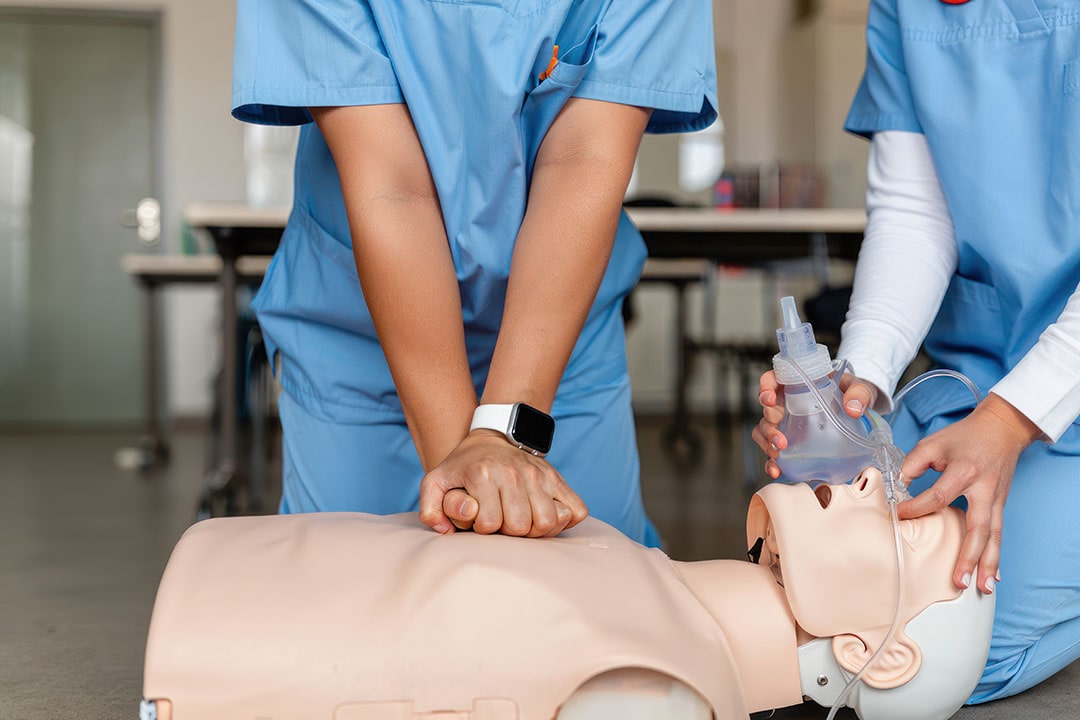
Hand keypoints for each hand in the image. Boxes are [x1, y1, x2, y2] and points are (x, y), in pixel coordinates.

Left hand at [418, 430, 587, 537]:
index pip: (489, 525)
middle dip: (509, 533)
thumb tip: (445, 530)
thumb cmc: (463, 467)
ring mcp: (538, 474)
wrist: (492, 438)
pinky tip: (545, 516)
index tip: (480, 519)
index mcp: (483, 473)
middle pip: (521, 527)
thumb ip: (430, 508)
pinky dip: (566, 520)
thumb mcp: (436, 481)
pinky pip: (576, 510)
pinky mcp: (556, 477)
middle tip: (502, 522)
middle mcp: (513, 472)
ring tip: (523, 522)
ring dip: (536, 531)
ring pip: (549, 522)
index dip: (482, 530)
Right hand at [753, 370, 875, 478]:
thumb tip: (853, 409)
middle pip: (766, 410)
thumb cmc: (852, 394)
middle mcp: (787, 402)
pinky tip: (776, 469)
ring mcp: (787, 422)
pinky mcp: (792, 440)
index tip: (769, 399)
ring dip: (767, 442)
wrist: (859, 413)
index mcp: (797, 384)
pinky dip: (771, 461)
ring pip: (764, 430)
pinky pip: (774, 450)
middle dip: (768, 424)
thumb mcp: (859, 388)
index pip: (772, 380)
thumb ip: (858, 393)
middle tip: (780, 437)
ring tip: (778, 453)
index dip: (765, 387)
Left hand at [896, 393, 1039, 594]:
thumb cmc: (965, 436)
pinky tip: (992, 575)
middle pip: (978, 528)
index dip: (917, 509)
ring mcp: (997, 499)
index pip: (938, 497)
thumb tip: (895, 486)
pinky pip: (999, 533)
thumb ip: (912, 464)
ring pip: (994, 537)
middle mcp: (984, 489)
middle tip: (958, 580)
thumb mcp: (933, 443)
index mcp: (965, 471)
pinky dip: (995, 555)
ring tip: (982, 587)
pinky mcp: (1001, 504)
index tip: (899, 516)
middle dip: (968, 556)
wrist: (1003, 428)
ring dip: (988, 564)